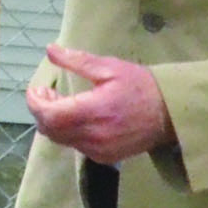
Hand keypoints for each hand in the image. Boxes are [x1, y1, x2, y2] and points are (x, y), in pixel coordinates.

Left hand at [27, 43, 174, 163]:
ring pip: (61, 140)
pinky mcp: (105, 157)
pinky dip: (68, 133)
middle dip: (41, 111)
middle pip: (50, 130)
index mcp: (93, 111)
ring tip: (61, 103)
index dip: (35, 103)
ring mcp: (99, 150)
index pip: (49, 115)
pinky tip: (77, 117)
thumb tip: (50, 50)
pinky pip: (75, 146)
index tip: (36, 89)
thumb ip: (77, 61)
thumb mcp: (110, 67)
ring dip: (53, 122)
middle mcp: (93, 136)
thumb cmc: (141, 86)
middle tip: (47, 93)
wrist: (172, 114)